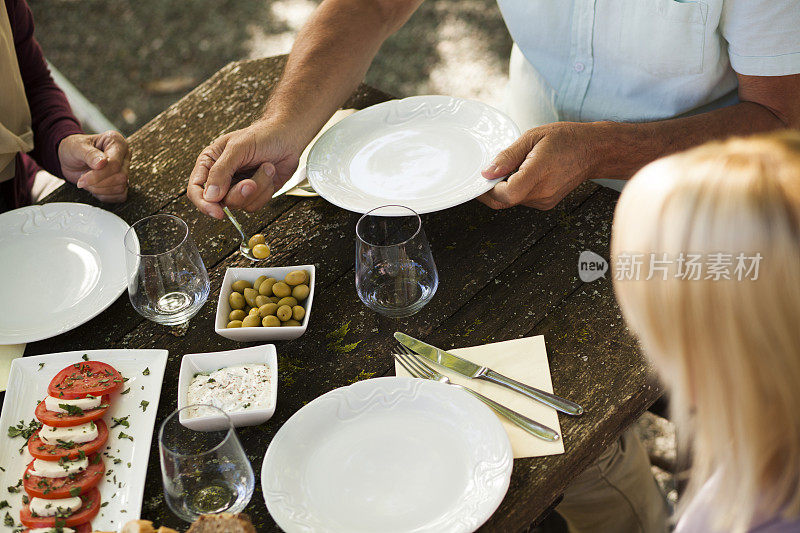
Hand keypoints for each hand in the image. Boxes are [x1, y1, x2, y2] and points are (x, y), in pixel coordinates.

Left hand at [58, 131, 130, 202]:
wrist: (70, 159)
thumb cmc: (73, 149)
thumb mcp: (76, 147)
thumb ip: (89, 154)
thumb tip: (101, 163)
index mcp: (116, 142)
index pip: (115, 163)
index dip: (99, 174)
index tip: (83, 178)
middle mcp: (124, 155)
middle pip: (120, 177)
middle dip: (98, 182)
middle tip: (82, 179)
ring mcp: (125, 170)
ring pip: (120, 187)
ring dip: (100, 189)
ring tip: (87, 181)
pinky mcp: (122, 183)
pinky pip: (120, 195)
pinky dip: (104, 195)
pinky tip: (94, 187)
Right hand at [187, 121, 302, 218]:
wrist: (288, 136)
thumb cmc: (263, 135)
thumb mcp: (238, 148)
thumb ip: (221, 171)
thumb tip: (210, 196)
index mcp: (210, 162)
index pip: (196, 188)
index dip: (204, 203)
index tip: (217, 212)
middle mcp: (222, 177)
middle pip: (220, 201)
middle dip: (240, 193)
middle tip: (252, 182)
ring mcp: (238, 187)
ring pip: (240, 205)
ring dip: (257, 188)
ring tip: (266, 167)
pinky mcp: (255, 193)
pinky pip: (255, 204)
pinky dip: (265, 191)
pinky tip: (269, 174)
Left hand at [479, 122, 596, 209]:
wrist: (593, 151)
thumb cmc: (567, 139)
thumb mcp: (533, 137)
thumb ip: (508, 156)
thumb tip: (487, 172)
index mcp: (539, 173)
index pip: (506, 194)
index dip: (489, 188)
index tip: (485, 176)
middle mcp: (542, 193)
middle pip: (504, 201)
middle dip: (491, 190)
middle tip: (490, 172)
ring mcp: (544, 201)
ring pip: (512, 202)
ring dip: (504, 188)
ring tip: (513, 167)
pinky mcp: (546, 203)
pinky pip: (522, 200)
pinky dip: (515, 189)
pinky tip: (523, 174)